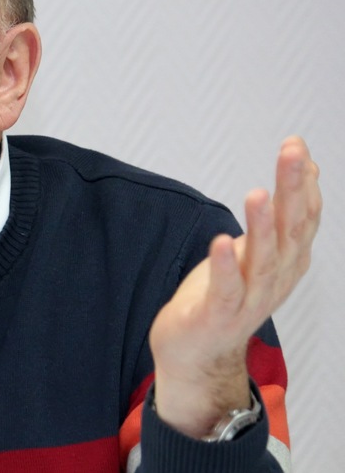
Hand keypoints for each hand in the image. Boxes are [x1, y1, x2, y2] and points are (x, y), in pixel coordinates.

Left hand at [148, 136, 319, 437]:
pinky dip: (225, 266)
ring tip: (258, 193)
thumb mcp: (255, 250)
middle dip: (292, 190)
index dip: (303, 183)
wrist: (197, 354)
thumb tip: (302, 173)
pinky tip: (220, 241)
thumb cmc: (223, 297)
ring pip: (262, 260)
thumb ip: (278, 217)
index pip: (303, 218)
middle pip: (290, 231)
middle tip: (292, 153)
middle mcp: (274, 279)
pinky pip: (226, 290)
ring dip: (262, 226)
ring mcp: (248, 299)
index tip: (297, 146)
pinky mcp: (218, 315)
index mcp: (285, 262)